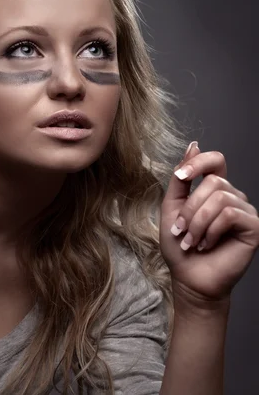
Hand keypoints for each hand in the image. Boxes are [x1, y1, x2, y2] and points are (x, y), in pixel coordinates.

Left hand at [159, 142, 258, 308]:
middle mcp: (232, 197)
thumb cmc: (180, 246)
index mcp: (213, 191)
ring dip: (197, 223)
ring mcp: (245, 211)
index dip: (199, 162)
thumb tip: (194, 145)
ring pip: (219, 198)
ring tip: (192, 241)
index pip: (216, 161)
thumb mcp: (171, 208)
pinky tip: (207, 245)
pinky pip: (229, 214)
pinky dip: (210, 231)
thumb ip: (181, 180)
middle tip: (181, 231)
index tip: (181, 176)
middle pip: (212, 182)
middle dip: (189, 209)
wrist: (189, 278)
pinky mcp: (253, 226)